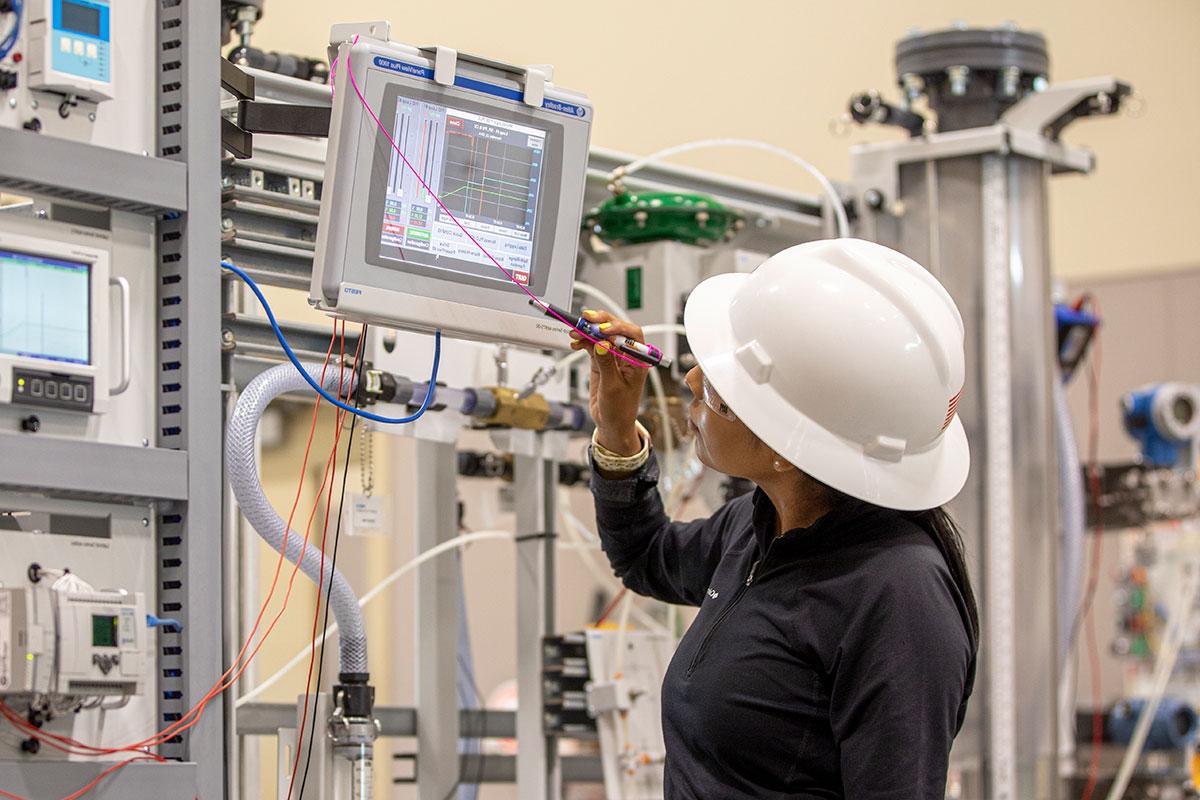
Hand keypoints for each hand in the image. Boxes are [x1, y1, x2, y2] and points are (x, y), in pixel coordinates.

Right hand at [570, 309, 649, 455]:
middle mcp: (627, 355)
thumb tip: (602, 344)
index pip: (632, 335)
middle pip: (616, 330)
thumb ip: (607, 365)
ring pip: (602, 336)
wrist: (611, 423)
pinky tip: (575, 342)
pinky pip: (592, 346)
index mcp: (638, 360)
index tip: (603, 330)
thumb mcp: (612, 387)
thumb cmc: (620, 410)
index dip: (618, 328)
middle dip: (601, 322)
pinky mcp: (601, 362)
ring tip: (575, 331)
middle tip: (586, 318)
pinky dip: (583, 342)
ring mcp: (613, 357)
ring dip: (588, 331)